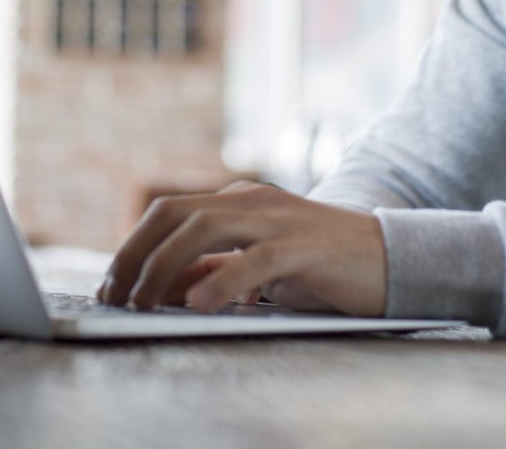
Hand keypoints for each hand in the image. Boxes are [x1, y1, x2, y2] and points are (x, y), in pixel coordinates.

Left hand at [96, 182, 386, 315]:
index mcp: (240, 200)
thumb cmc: (324, 266)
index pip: (168, 212)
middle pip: (174, 213)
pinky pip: (253, 259)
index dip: (132, 246)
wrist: (393, 258)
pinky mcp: (303, 248)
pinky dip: (221, 281)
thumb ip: (216, 267)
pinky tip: (198, 304)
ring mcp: (278, 220)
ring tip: (142, 302)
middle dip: (134, 254)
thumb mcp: (260, 265)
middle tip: (114, 296)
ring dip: (162, 266)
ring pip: (203, 228)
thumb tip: (163, 285)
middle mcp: (253, 201)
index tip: (111, 285)